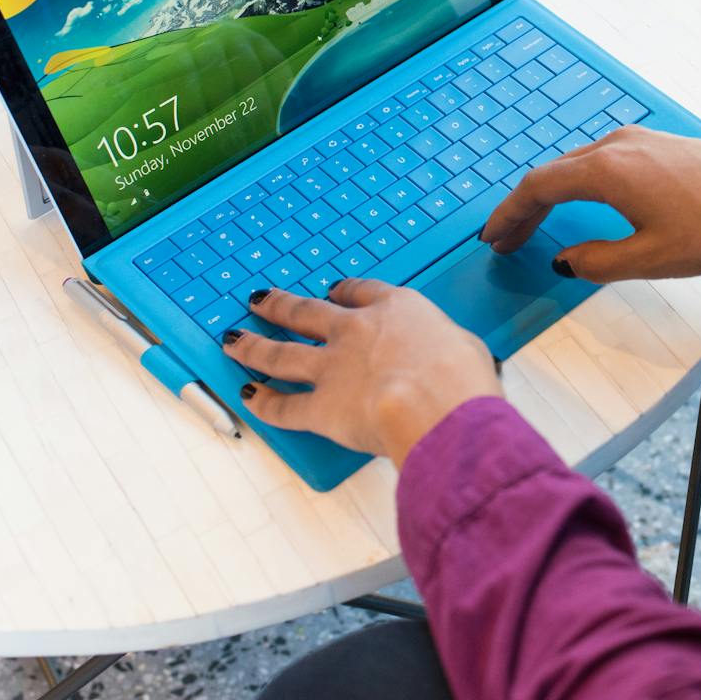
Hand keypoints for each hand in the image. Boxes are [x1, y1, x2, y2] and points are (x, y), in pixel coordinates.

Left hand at [226, 279, 500, 466]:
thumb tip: (451, 358)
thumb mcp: (466, 348)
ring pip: (281, 353)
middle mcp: (356, 331)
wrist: (436, 406)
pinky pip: (284, 406)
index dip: (342, 292)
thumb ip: (445, 348)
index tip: (332, 291)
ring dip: (253, 346)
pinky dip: (264, 403)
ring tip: (234, 340)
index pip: (361, 292)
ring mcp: (333, 368)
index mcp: (396, 310)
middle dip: (279, 306)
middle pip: (306, 312)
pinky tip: (249, 397)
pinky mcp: (321, 407)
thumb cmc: (462, 378)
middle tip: (260, 300)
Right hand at [481, 126, 700, 281]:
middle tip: (506, 241)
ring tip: (536, 227)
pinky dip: (577, 185)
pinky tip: (582, 206)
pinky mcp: (657, 145)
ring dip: (550, 195)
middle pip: (551, 174)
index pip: (536, 189)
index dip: (508, 215)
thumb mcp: (651, 258)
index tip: (492, 239)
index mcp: (606, 171)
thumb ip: (598, 262)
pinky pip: (599, 162)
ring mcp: (638, 141)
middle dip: (524, 208)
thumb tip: (565, 262)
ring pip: (575, 165)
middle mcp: (616, 146)